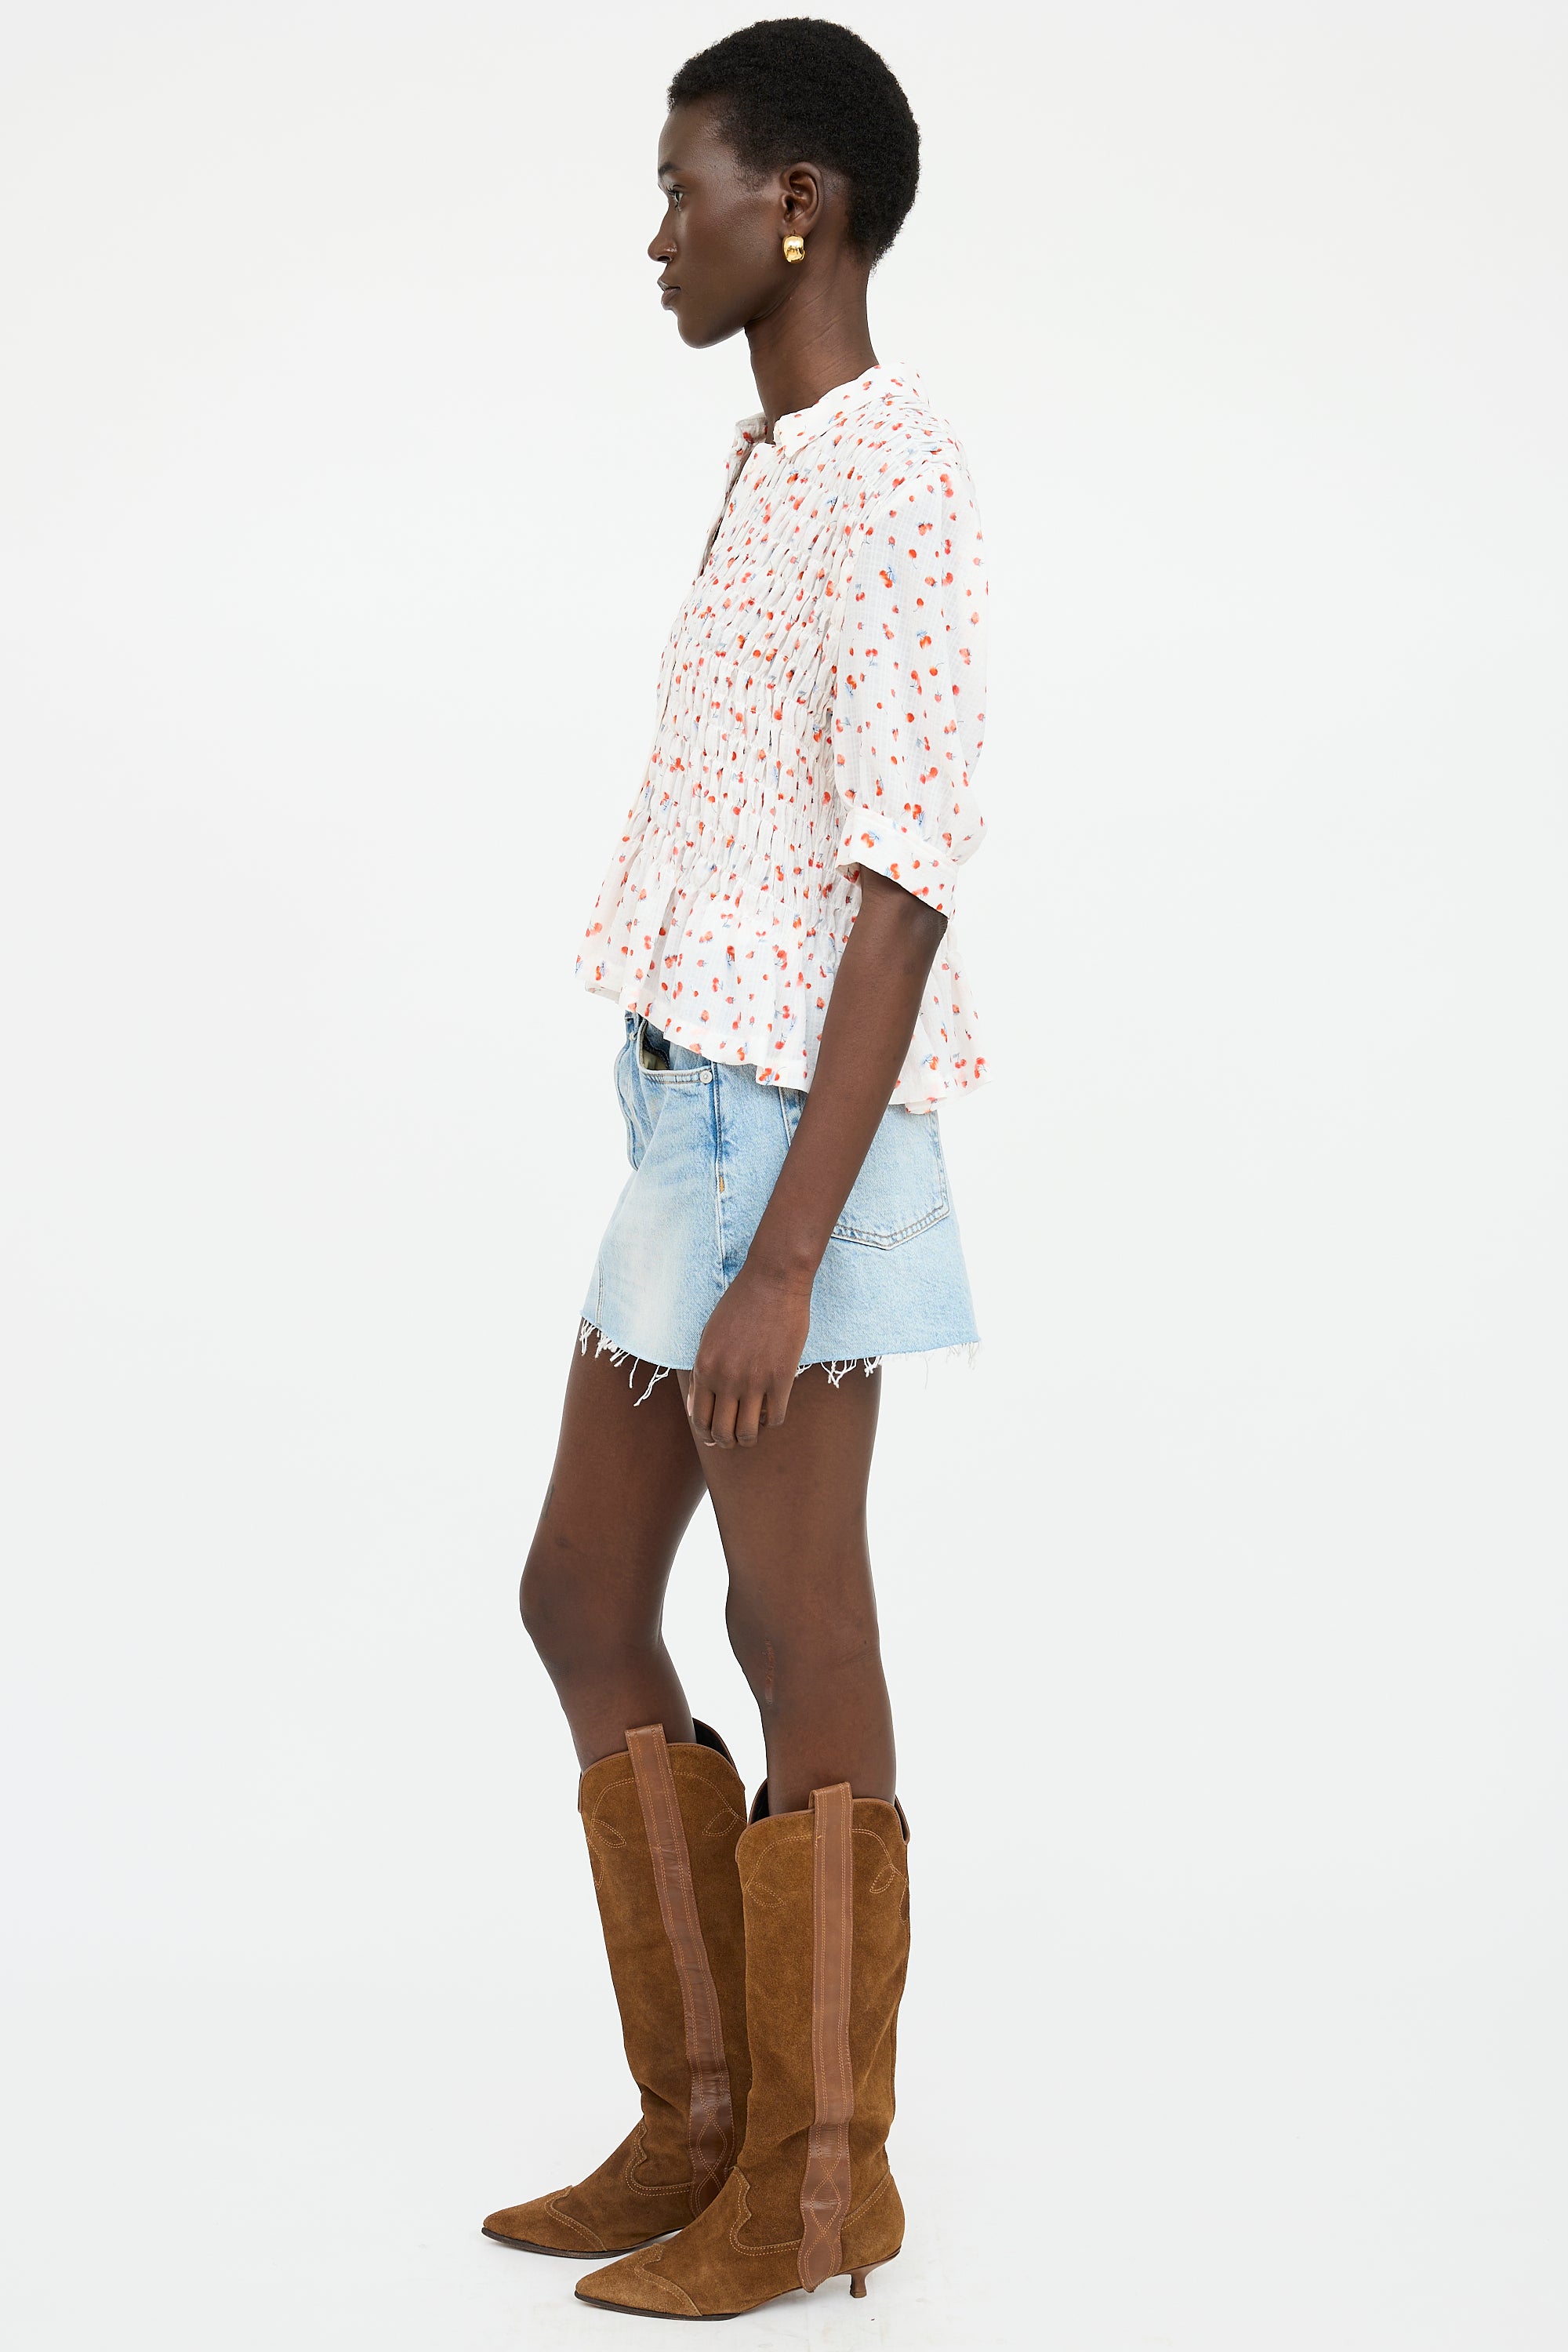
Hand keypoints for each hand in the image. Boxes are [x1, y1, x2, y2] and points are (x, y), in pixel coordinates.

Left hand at [687, 1262, 812, 1447]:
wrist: (772, 1282)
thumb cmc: (739, 1305)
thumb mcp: (708, 1336)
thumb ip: (702, 1373)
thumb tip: (695, 1408)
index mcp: (704, 1368)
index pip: (699, 1418)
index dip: (706, 1433)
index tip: (714, 1435)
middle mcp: (726, 1379)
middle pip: (722, 1432)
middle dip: (725, 1442)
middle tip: (732, 1439)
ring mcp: (754, 1381)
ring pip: (747, 1432)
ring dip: (748, 1438)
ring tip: (752, 1432)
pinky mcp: (781, 1379)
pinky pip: (775, 1418)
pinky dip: (771, 1421)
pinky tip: (770, 1410)